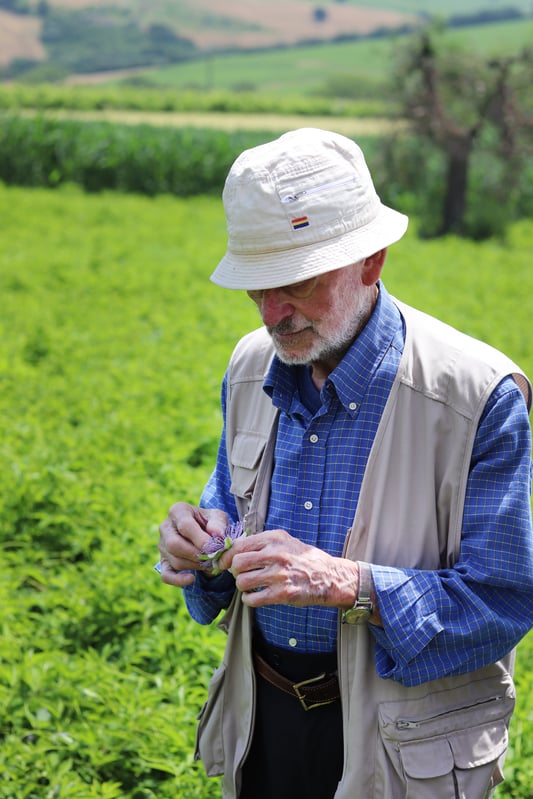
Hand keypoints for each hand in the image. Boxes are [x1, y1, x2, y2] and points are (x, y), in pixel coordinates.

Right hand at [158, 502, 229, 587]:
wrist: (203, 532)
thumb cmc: (210, 522)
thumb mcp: (218, 517)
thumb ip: (218, 523)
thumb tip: (216, 534)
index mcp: (178, 511)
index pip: (185, 525)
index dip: (199, 538)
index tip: (213, 547)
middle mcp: (165, 527)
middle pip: (174, 544)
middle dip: (195, 554)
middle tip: (212, 557)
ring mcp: (162, 545)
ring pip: (174, 560)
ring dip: (194, 565)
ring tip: (210, 562)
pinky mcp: (163, 561)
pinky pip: (166, 575)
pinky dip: (178, 580)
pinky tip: (191, 579)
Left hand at [218, 528, 359, 608]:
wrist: (329, 576)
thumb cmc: (304, 559)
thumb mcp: (285, 541)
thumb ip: (262, 543)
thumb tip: (234, 549)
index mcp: (274, 538)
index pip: (239, 545)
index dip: (227, 556)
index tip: (223, 563)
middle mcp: (276, 554)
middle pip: (237, 563)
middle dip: (234, 571)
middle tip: (239, 575)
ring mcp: (279, 575)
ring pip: (242, 581)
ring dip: (242, 586)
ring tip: (249, 585)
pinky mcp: (282, 594)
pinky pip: (252, 598)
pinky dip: (248, 599)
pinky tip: (254, 596)